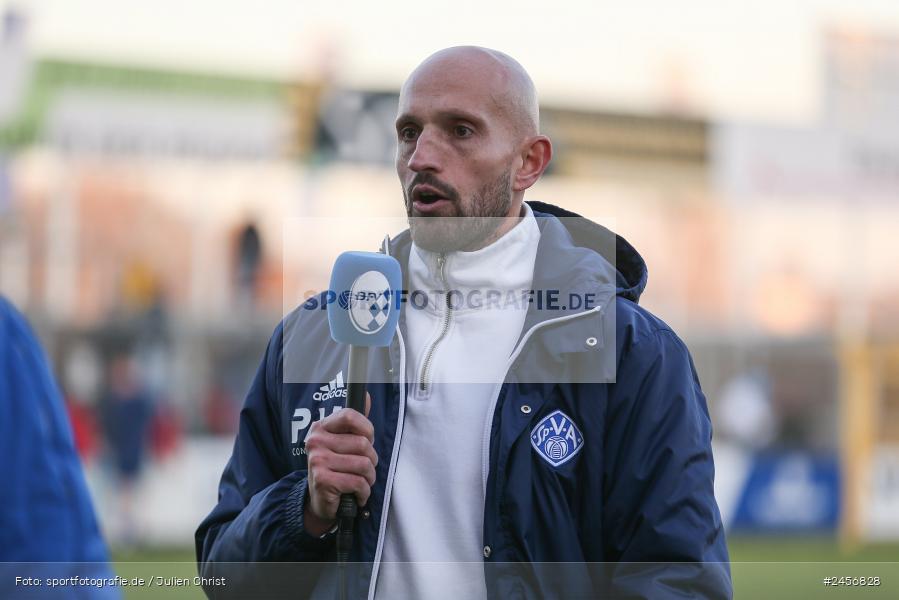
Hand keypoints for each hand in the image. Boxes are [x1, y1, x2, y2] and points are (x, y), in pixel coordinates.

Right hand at [303, 393, 376, 535]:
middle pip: (363, 444)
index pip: (350, 415)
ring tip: (361, 483)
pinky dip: (363, 492)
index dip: (367, 429)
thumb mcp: (344, 443)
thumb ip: (355, 422)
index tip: (367, 442)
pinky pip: (358, 482)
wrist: (320, 501)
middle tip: (364, 470)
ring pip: (364, 464)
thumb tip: (366, 396)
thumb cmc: (337, 469)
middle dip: (371, 461)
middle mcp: (316, 441)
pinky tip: (356, 495)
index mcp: (321, 427)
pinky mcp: (322, 479)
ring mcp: (317, 460)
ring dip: (369, 478)